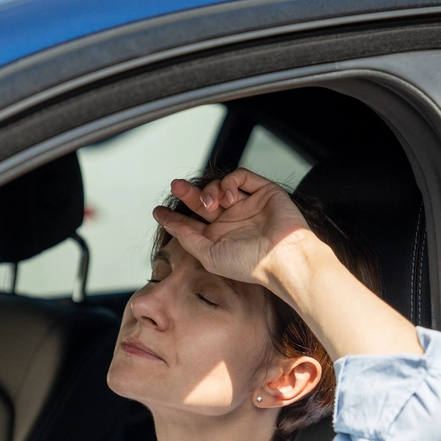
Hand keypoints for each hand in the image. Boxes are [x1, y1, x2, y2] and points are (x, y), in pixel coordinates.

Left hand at [155, 168, 328, 293]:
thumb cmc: (249, 263)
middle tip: (176, 186)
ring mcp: (247, 205)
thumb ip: (187, 238)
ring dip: (210, 191)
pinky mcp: (263, 192)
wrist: (282, 257)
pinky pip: (241, 177)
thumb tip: (169, 225)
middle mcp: (232, 221)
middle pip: (202, 201)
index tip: (158, 212)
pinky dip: (230, 183)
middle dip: (188, 193)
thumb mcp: (209, 255)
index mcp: (219, 238)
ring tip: (212, 204)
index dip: (174, 216)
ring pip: (220, 187)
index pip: (191, 223)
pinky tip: (229, 198)